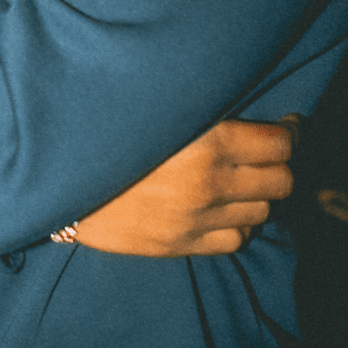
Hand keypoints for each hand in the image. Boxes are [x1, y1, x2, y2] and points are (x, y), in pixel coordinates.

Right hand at [70, 114, 301, 256]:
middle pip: (282, 180)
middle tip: (261, 155)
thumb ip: (196, 105)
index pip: (281, 144)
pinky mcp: (183, 245)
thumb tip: (237, 102)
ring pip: (263, 211)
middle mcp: (210, 182)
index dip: (288, 134)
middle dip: (276, 165)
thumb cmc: (105, 136)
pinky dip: (235, 224)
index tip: (283, 127)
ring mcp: (199, 218)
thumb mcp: (152, 108)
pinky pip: (237, 239)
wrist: (60, 185)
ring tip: (235, 181)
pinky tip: (217, 209)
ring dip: (254, 195)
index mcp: (207, 141)